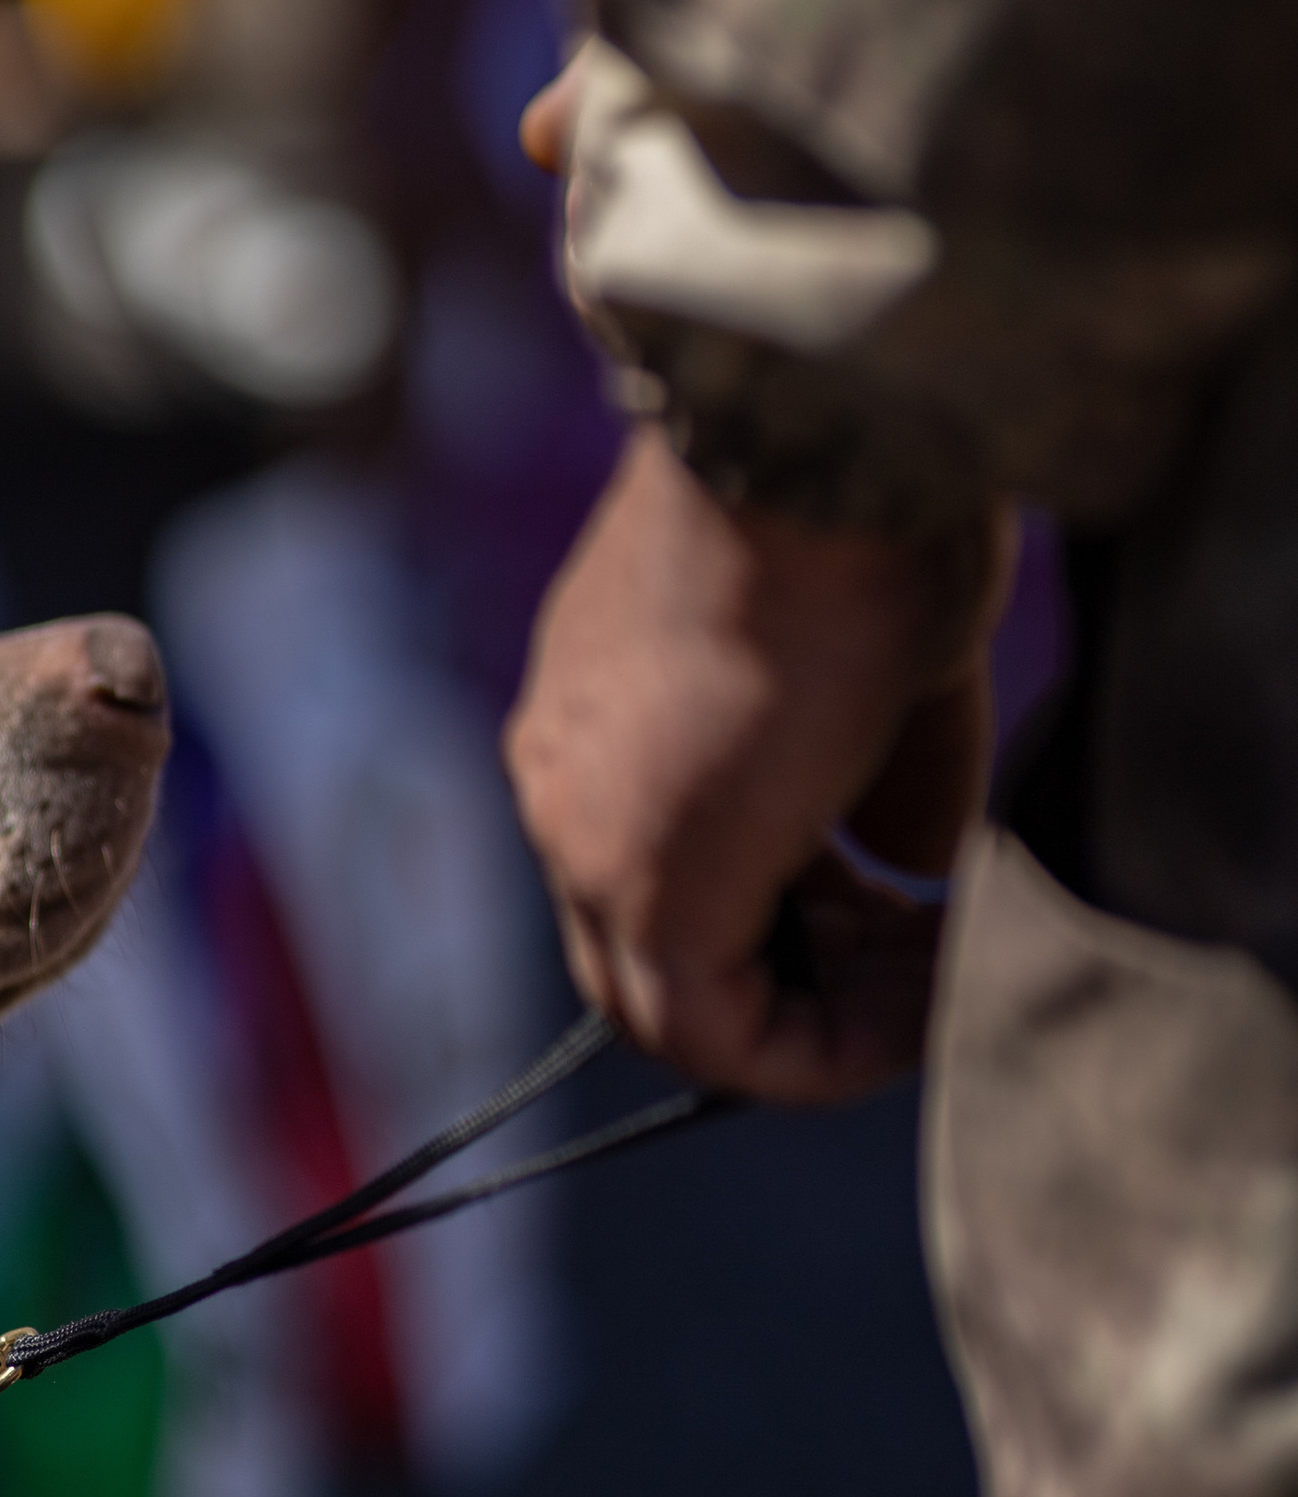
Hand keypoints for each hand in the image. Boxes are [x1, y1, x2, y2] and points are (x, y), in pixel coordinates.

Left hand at [505, 423, 1008, 1102]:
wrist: (819, 447)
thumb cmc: (863, 520)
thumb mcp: (882, 672)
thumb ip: (877, 791)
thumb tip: (908, 869)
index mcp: (595, 724)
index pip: (659, 879)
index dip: (790, 925)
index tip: (899, 915)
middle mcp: (564, 788)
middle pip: (655, 959)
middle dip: (798, 979)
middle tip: (919, 959)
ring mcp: (584, 836)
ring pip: (675, 1004)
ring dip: (810, 1017)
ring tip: (931, 980)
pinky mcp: (640, 883)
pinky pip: (711, 1032)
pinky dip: (809, 1049)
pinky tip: (909, 1013)